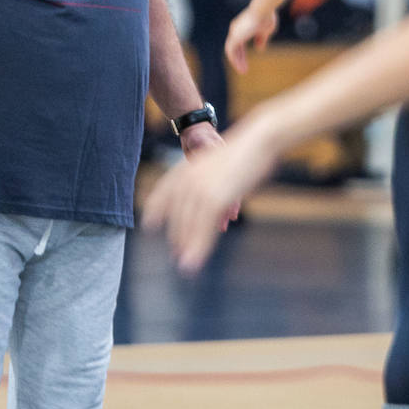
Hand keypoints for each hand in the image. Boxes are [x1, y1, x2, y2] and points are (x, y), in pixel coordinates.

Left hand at [143, 115, 277, 272]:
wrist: (258, 141)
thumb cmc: (243, 154)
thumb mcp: (217, 167)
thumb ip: (207, 184)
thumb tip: (211, 204)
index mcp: (185, 169)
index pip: (161, 194)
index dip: (154, 210)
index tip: (149, 225)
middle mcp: (186, 180)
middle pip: (176, 216)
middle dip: (177, 238)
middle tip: (178, 256)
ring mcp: (199, 190)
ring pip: (187, 226)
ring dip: (186, 249)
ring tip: (186, 267)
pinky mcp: (214, 200)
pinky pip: (203, 229)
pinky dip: (199, 248)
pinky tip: (195, 262)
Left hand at [225, 5, 277, 73]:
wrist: (263, 10)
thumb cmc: (266, 17)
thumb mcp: (266, 30)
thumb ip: (261, 39)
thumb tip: (259, 49)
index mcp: (242, 26)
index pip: (239, 42)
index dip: (242, 53)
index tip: (246, 62)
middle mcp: (236, 28)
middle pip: (235, 47)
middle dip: (240, 59)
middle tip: (244, 70)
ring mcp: (234, 32)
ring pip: (231, 51)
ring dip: (237, 62)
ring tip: (243, 71)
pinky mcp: (235, 37)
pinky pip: (230, 52)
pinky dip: (234, 60)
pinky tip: (240, 67)